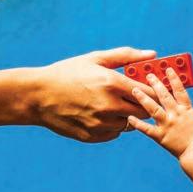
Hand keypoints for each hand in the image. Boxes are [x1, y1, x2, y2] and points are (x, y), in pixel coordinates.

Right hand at [31, 47, 156, 142]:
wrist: (37, 96)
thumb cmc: (67, 73)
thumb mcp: (96, 59)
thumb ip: (127, 56)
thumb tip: (153, 55)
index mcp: (113, 83)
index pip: (149, 93)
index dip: (155, 92)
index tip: (154, 89)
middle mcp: (110, 106)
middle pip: (144, 111)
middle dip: (144, 105)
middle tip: (136, 98)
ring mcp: (102, 123)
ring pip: (130, 124)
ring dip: (127, 115)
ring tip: (113, 104)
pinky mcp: (94, 136)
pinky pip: (115, 133)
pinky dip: (113, 125)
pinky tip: (101, 114)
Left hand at [127, 68, 192, 158]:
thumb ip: (184, 107)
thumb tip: (175, 97)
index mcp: (186, 109)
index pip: (179, 90)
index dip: (173, 78)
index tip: (167, 68)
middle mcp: (176, 114)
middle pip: (164, 96)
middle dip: (155, 84)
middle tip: (148, 75)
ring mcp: (167, 125)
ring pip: (153, 109)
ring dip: (143, 98)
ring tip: (134, 90)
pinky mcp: (161, 136)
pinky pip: (147, 129)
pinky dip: (137, 123)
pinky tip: (129, 117)